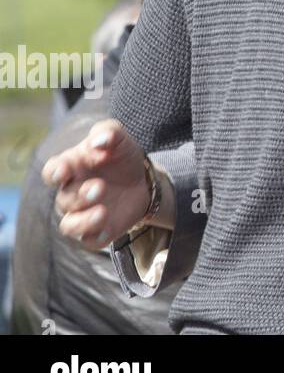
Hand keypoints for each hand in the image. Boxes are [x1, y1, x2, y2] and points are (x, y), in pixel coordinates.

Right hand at [40, 119, 159, 249]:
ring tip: (102, 212)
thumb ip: (108, 132)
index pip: (52, 172)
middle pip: (64, 199)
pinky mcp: (97, 231)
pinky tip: (107, 230)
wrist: (142, 179)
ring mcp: (82, 214)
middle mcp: (71, 193)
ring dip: (83, 221)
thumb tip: (99, 140)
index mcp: (71, 167)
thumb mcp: (119, 138)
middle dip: (80, 195)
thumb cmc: (120, 156)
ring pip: (69, 226)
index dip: (55, 173)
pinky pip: (90, 240)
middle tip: (99, 187)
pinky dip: (96, 237)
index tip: (64, 171)